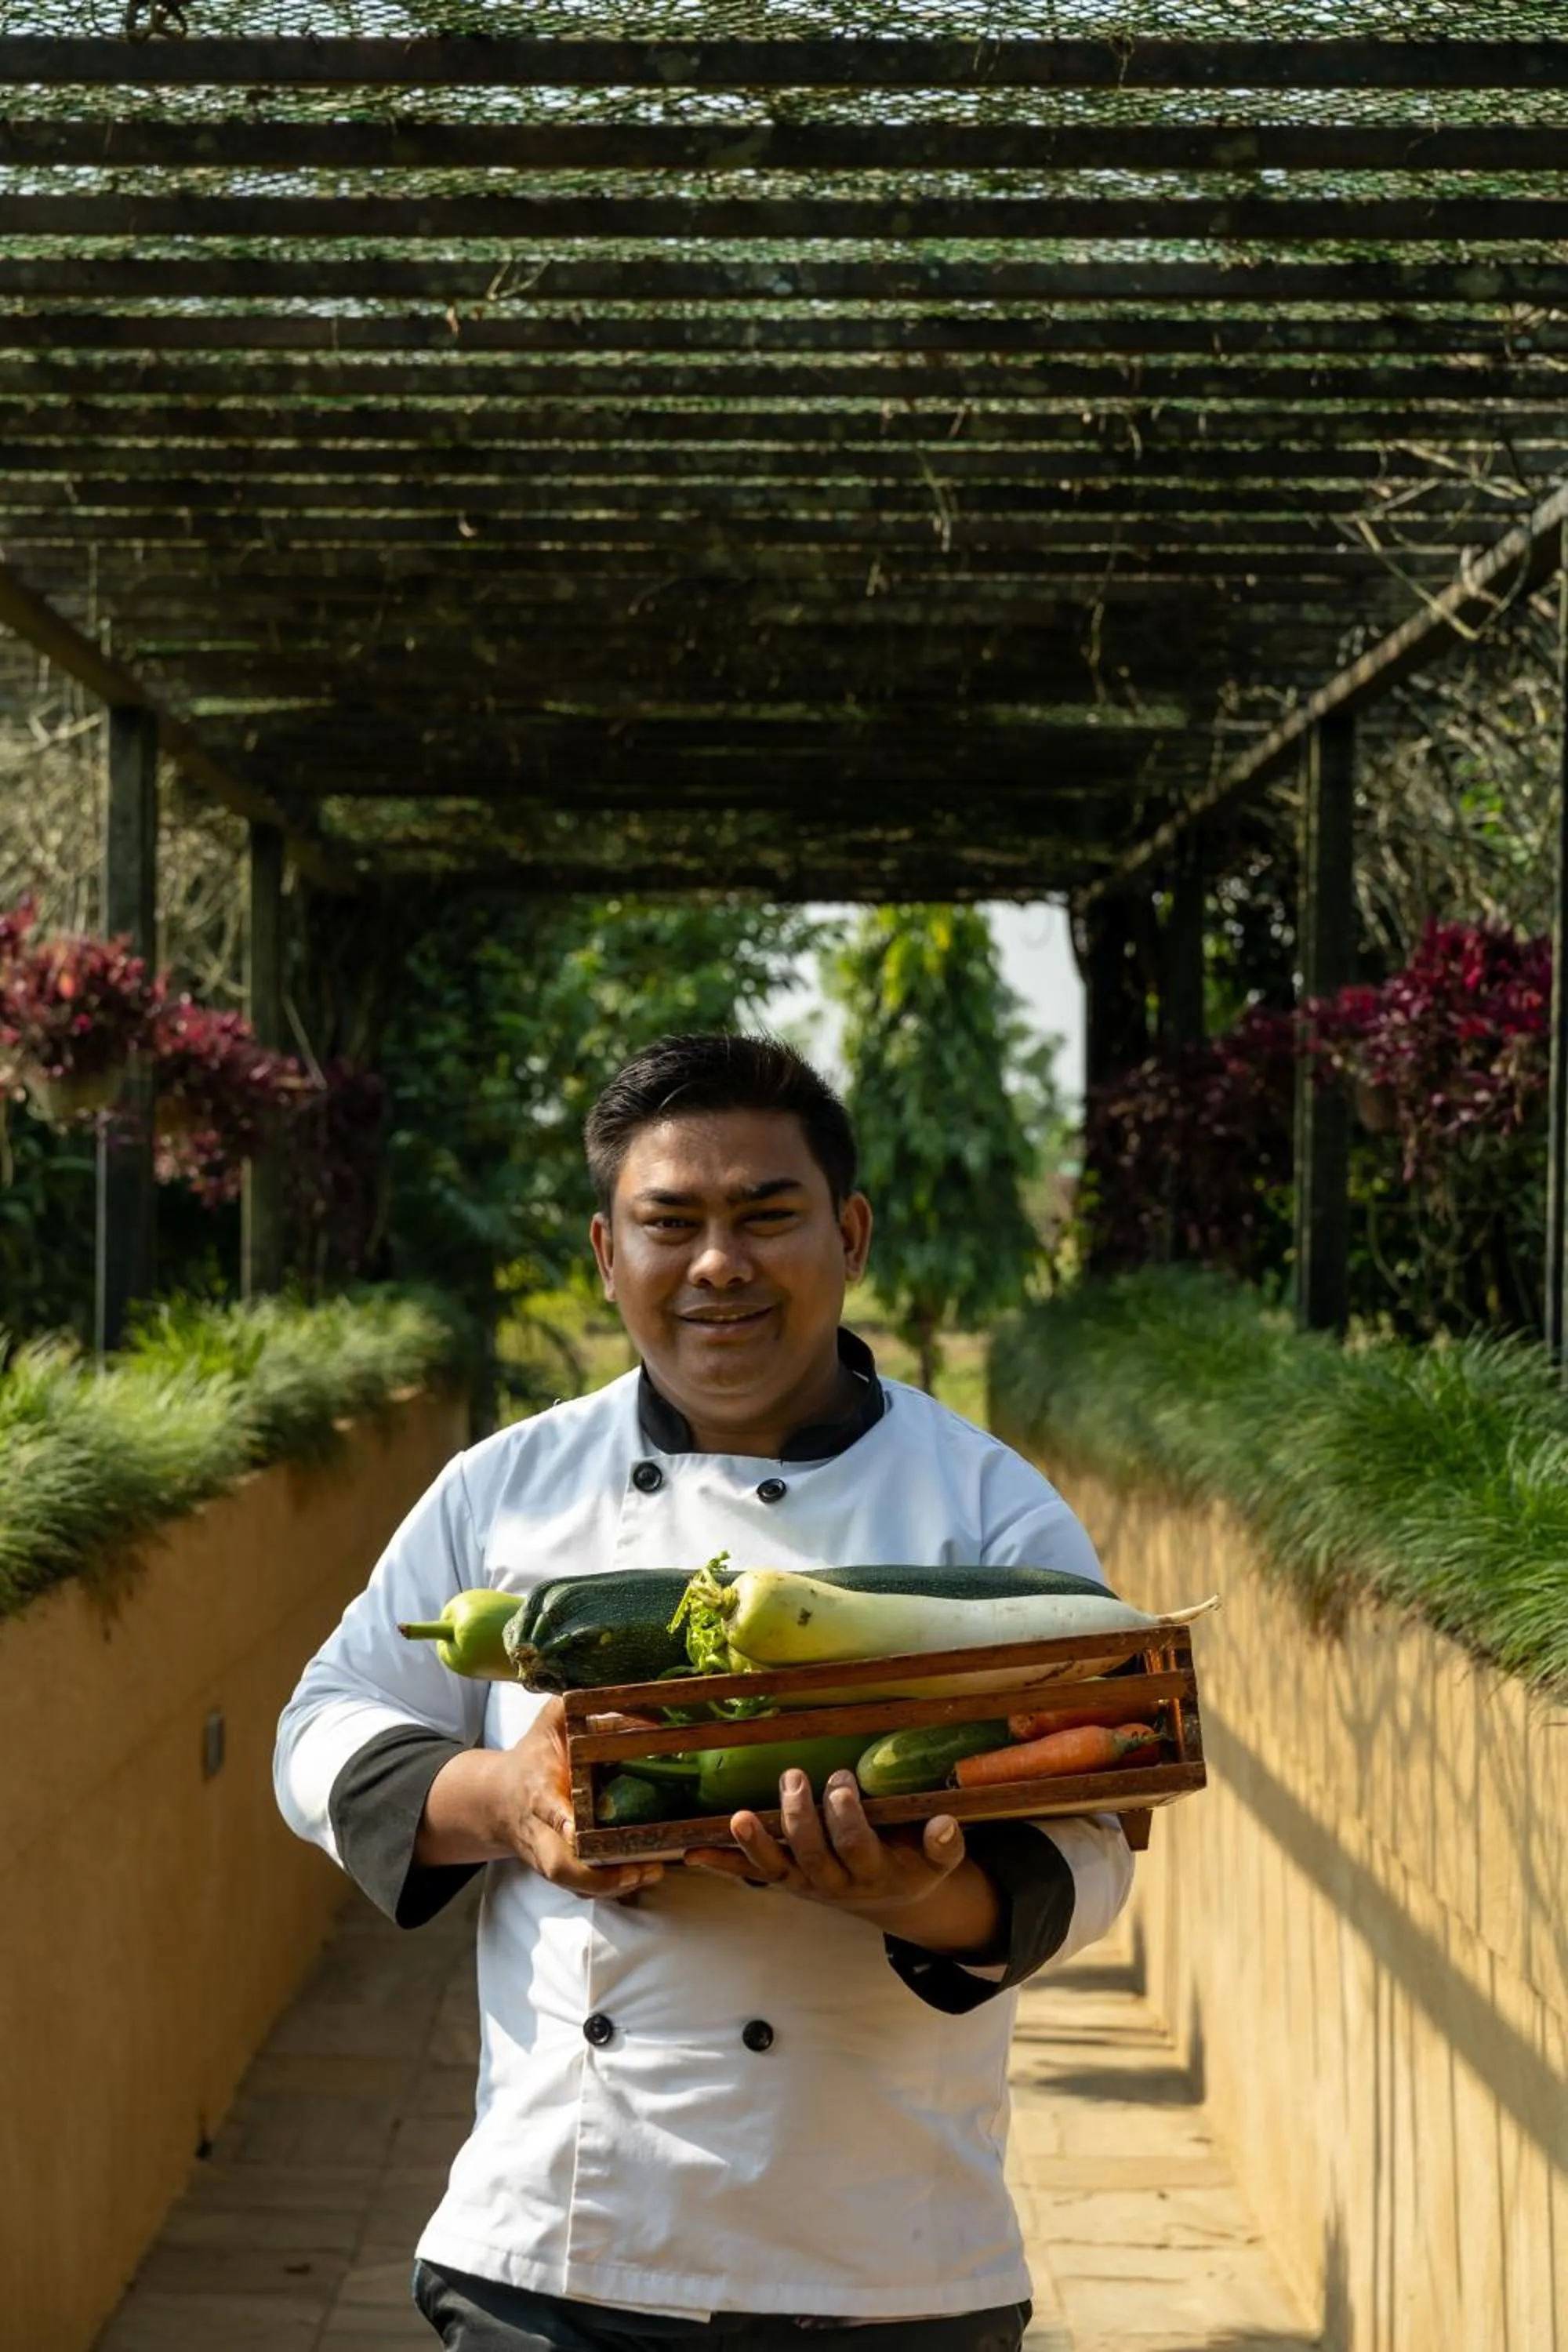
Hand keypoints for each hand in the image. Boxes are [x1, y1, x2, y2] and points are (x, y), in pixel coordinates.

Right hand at [416, 1696, 662, 1902]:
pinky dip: (610, 1886)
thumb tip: (640, 1708)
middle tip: (640, 1866)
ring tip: (652, 1871)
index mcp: (537, 1790)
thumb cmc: (533, 1756)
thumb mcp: (551, 1722)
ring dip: (612, 1884)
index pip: (546, 1808)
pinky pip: (582, 1887)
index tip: (575, 1827)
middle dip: (596, 1875)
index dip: (560, 1819)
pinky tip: (644, 1875)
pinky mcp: (559, 1869)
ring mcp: (548, 1855)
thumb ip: (581, 1708)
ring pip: (574, 1883)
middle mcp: (540, 1831)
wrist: (497, 1801)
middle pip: (560, 1865)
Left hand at [684, 1769, 999, 1954]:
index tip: (842, 1780)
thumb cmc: (914, 1863)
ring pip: (777, 1867)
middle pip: (812, 1854)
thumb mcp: (939, 1861)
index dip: (844, 1816)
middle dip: (800, 1817)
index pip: (855, 1844)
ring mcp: (807, 1882)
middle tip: (795, 1778)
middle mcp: (837, 1882)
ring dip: (755, 1842)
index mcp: (875, 1872)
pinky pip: (753, 1875)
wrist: (895, 1899)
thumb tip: (944, 1823)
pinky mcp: (787, 1880)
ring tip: (739, 1816)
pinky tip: (692, 1854)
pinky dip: (723, 1864)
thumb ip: (944, 1844)